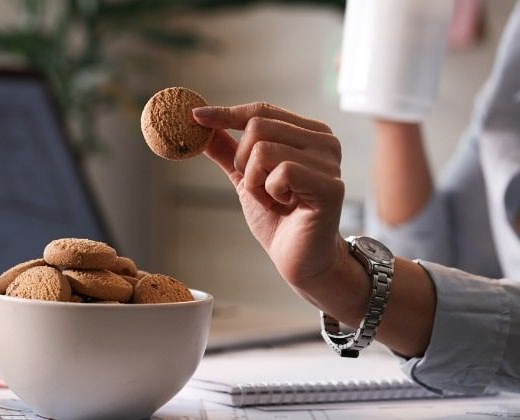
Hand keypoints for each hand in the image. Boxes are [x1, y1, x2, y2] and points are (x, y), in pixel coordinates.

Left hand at [194, 103, 437, 356]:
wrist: (300, 259)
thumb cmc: (279, 219)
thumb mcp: (246, 178)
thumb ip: (228, 151)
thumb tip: (200, 125)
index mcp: (308, 133)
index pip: (262, 111)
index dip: (226, 113)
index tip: (195, 116)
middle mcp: (325, 141)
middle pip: (258, 126)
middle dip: (243, 162)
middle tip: (258, 188)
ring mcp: (330, 163)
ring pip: (264, 149)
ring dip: (255, 181)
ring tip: (273, 200)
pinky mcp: (330, 186)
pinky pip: (281, 172)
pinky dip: (270, 193)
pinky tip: (285, 206)